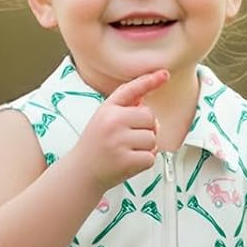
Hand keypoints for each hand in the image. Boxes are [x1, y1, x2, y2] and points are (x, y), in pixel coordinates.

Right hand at [69, 68, 167, 193]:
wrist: (80, 173)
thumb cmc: (94, 145)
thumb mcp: (103, 119)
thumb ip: (123, 107)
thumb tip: (144, 99)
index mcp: (107, 110)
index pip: (132, 90)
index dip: (150, 80)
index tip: (165, 74)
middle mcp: (112, 122)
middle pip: (150, 117)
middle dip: (146, 129)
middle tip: (130, 139)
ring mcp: (119, 142)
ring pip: (152, 138)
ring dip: (145, 147)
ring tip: (127, 151)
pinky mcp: (125, 161)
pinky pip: (150, 157)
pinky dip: (144, 162)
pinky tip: (129, 162)